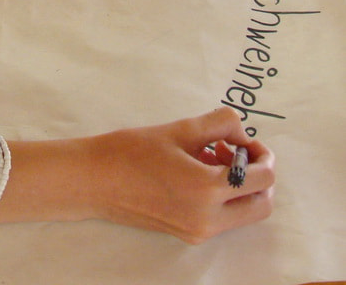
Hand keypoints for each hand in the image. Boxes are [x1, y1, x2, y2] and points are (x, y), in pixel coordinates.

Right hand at [91, 107, 274, 241]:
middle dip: (258, 175)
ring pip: (244, 214)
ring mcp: (198, 231)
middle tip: (237, 150)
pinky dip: (223, 195)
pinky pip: (222, 218)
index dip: (263, 154)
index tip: (246, 139)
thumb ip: (220, 125)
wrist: (95, 180)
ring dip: (240, 185)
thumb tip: (242, 134)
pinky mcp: (188, 234)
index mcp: (207, 190)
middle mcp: (208, 219)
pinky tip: (198, 169)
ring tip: (211, 155)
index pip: (262, 178)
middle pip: (261, 205)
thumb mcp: (180, 128)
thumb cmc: (132, 150)